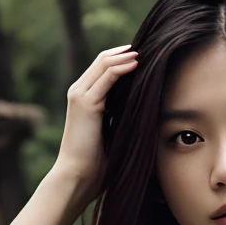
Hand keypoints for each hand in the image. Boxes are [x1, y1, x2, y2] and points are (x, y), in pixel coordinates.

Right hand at [54, 43, 138, 212]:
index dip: (122, 59)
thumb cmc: (95, 164)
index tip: (145, 57)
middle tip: (148, 47)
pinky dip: (122, 67)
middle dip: (125, 52)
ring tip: (145, 51)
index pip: (103, 68)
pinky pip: (106, 77)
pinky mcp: (85, 103)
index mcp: (84, 99)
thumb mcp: (110, 134)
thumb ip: (119, 119)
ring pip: (103, 63)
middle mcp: (79, 92)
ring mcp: (80, 95)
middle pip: (102, 60)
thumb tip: (141, 114)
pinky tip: (137, 63)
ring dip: (125, 55)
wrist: (77, 176)